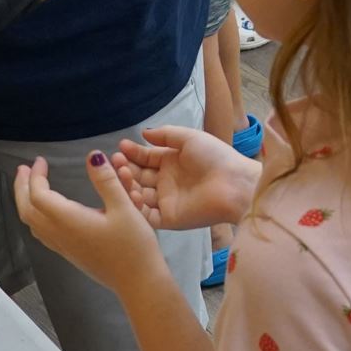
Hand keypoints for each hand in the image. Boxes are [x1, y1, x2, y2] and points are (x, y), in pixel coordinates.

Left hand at [15, 150, 167, 297]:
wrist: (138, 282)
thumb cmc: (133, 246)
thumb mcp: (124, 208)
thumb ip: (106, 180)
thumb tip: (92, 156)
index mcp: (68, 220)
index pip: (38, 195)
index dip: (36, 176)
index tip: (41, 161)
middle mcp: (60, 234)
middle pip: (27, 210)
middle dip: (22, 188)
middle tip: (24, 170)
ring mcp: (63, 246)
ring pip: (32, 223)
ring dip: (26, 202)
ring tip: (30, 187)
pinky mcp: (70, 254)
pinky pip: (42, 233)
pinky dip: (36, 217)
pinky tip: (46, 212)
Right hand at [111, 125, 259, 230]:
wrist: (234, 183)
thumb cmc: (214, 157)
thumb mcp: (189, 138)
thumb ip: (165, 135)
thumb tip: (143, 132)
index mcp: (172, 162)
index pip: (146, 158)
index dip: (133, 153)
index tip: (120, 147)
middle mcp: (166, 182)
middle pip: (139, 176)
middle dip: (126, 168)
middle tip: (116, 160)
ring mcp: (166, 201)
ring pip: (139, 195)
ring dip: (128, 184)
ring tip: (122, 173)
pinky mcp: (169, 218)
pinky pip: (147, 214)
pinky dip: (137, 206)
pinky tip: (133, 192)